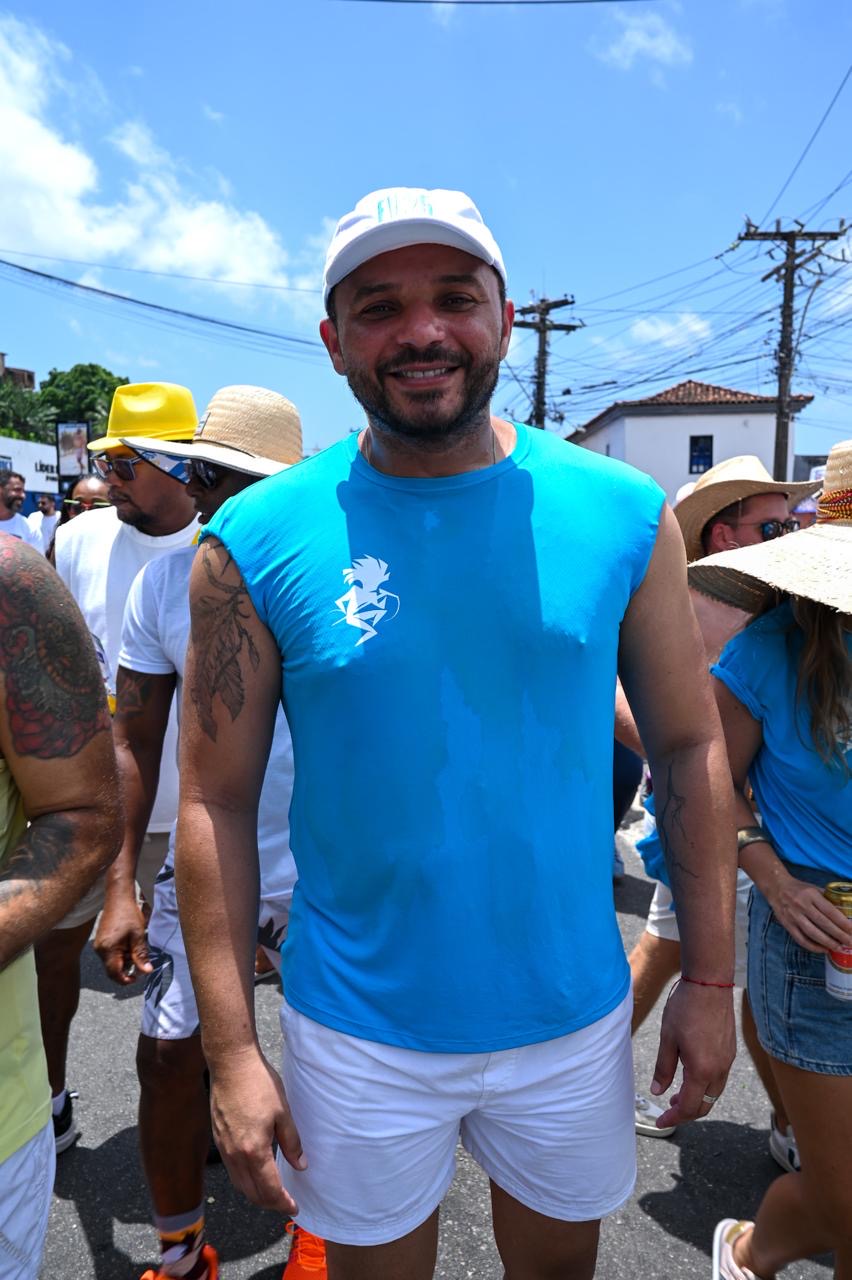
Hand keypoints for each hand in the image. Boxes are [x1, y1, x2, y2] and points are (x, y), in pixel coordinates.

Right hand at [93, 888, 151, 984]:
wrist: (118, 898)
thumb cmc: (128, 914)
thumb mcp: (138, 936)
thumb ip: (141, 955)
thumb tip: (146, 971)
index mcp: (108, 949)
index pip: (114, 973)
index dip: (126, 979)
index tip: (137, 978)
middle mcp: (100, 950)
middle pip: (112, 969)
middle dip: (127, 968)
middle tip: (140, 960)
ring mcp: (98, 945)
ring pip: (112, 962)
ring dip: (124, 960)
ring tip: (135, 947)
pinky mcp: (101, 941)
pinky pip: (110, 954)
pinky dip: (120, 954)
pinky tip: (129, 944)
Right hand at [209, 1047, 305, 1213]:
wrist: (231, 1064)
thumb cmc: (259, 1084)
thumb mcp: (283, 1112)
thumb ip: (292, 1143)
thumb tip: (300, 1165)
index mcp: (253, 1150)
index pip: (269, 1189)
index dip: (283, 1202)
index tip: (294, 1207)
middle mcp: (235, 1155)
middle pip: (252, 1193)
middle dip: (270, 1203)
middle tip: (285, 1203)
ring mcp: (224, 1148)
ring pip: (239, 1184)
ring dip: (256, 1194)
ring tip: (272, 1193)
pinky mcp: (218, 1139)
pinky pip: (232, 1170)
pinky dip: (245, 1180)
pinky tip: (255, 1173)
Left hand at [650, 979, 735, 1127]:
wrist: (709, 984)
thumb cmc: (685, 1008)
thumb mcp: (667, 1039)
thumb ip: (663, 1068)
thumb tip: (657, 1092)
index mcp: (702, 1070)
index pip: (688, 1106)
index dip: (673, 1117)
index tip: (660, 1122)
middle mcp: (719, 1070)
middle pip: (705, 1105)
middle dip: (686, 1112)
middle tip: (668, 1110)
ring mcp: (728, 1061)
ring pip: (714, 1093)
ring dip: (697, 1099)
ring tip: (677, 1094)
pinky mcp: (730, 1051)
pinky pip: (719, 1078)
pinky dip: (705, 1085)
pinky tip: (691, 1075)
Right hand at [766, 875, 851, 953]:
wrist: (776, 887)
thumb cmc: (799, 888)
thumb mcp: (814, 888)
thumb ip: (828, 899)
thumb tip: (845, 912)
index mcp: (811, 895)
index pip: (830, 911)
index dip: (843, 923)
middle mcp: (802, 905)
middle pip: (824, 924)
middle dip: (839, 935)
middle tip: (850, 943)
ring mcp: (793, 916)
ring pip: (813, 933)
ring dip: (828, 943)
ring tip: (839, 948)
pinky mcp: (787, 924)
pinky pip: (801, 939)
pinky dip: (813, 946)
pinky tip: (823, 949)